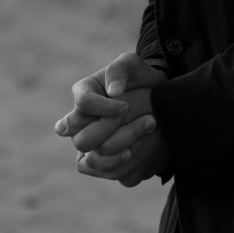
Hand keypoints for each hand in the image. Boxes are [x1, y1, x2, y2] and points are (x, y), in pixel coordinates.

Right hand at [55, 54, 170, 185]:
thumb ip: (119, 70)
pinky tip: (132, 152)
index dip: (104, 107)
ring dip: (118, 149)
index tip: (126, 106)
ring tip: (144, 133)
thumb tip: (113, 91)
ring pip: (89, 157)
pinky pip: (95, 168)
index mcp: (84, 92)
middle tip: (144, 120)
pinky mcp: (95, 157)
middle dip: (113, 131)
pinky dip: (114, 163)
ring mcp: (86, 140)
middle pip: (82, 137)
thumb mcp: (132, 64)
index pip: (82, 103)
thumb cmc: (139, 78)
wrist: (154, 99)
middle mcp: (79, 119)